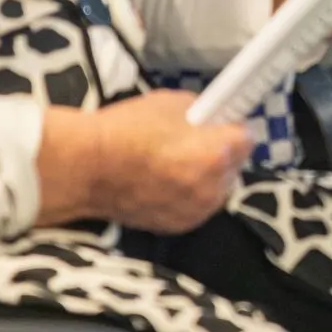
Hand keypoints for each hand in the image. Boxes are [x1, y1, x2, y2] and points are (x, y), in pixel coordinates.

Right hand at [38, 91, 247, 233]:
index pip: (247, 138)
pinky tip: (169, 183)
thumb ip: (203, 114)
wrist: (85, 168)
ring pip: (217, 190)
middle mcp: (211, 187)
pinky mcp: (176, 226)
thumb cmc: (127, 130)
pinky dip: (190, 195)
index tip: (221, 123)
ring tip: (181, 164)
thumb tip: (213, 118)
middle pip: (235, 166)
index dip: (232, 127)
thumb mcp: (173, 104)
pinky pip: (196, 207)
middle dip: (222, 154)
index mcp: (215, 154)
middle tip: (198, 142)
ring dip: (208, 177)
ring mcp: (194, 211)